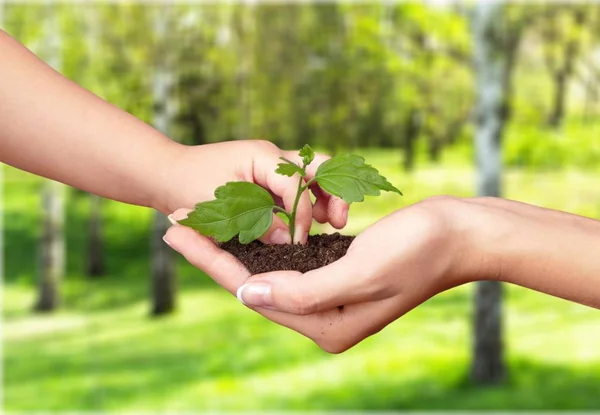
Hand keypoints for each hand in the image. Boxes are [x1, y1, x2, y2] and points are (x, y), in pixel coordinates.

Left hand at [157, 140, 348, 243]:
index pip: (296, 183)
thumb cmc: (186, 187)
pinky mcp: (269, 180)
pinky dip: (312, 201)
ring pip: (313, 174)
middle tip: (341, 219)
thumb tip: (290, 241)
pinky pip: (300, 186)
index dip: (302, 213)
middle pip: (318, 166)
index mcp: (261, 156)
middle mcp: (273, 156)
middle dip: (333, 191)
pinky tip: (318, 223)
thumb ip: (257, 224)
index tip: (300, 241)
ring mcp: (273, 166)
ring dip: (326, 196)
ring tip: (335, 222)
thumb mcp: (220, 209)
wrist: (167, 175)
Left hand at [164, 196, 477, 351]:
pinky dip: (267, 243)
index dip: (210, 260)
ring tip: (201, 222)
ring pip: (269, 271)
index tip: (175, 231)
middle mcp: (325, 318)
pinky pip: (292, 262)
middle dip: (214, 252)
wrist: (460, 235)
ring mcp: (333, 298)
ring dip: (236, 245)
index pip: (251, 291)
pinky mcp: (340, 275)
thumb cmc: (416, 251)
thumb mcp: (357, 272)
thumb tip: (248, 293)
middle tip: (176, 223)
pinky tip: (247, 228)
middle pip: (254, 283)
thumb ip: (301, 291)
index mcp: (325, 324)